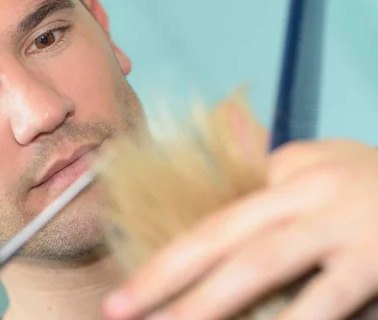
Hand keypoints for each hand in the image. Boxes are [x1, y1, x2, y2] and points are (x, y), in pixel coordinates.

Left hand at [102, 138, 377, 319]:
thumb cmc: (371, 181)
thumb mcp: (318, 166)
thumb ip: (267, 176)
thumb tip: (216, 181)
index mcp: (286, 180)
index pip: (214, 221)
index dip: (168, 259)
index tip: (129, 295)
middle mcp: (308, 200)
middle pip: (225, 241)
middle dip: (169, 280)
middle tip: (120, 311)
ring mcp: (345, 233)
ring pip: (265, 268)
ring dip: (216, 305)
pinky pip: (329, 304)